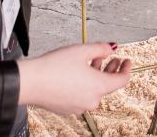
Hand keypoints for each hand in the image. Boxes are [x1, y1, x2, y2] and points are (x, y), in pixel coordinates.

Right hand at [16, 42, 130, 114]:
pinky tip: (78, 73)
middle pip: (108, 85)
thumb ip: (101, 48)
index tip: (126, 61)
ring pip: (94, 90)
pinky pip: (82, 96)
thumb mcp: (82, 50)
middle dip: (111, 70)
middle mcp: (91, 100)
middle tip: (111, 59)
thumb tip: (112, 48)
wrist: (30, 82)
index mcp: (99, 87)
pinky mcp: (67, 109)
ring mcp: (79, 107)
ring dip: (96, 76)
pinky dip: (85, 85)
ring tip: (91, 61)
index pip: (122, 81)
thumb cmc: (54, 67)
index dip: (126, 69)